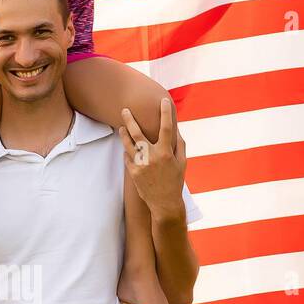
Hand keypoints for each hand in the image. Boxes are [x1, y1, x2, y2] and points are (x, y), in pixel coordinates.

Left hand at [118, 97, 186, 218]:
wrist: (164, 203)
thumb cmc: (175, 181)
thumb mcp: (182, 163)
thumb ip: (180, 145)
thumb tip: (177, 130)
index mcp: (166, 153)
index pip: (166, 128)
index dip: (165, 113)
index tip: (163, 100)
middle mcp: (152, 156)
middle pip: (137, 132)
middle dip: (130, 119)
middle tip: (124, 109)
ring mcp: (141, 164)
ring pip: (127, 143)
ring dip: (123, 133)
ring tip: (121, 127)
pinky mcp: (133, 172)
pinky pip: (127, 157)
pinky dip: (128, 151)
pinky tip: (128, 148)